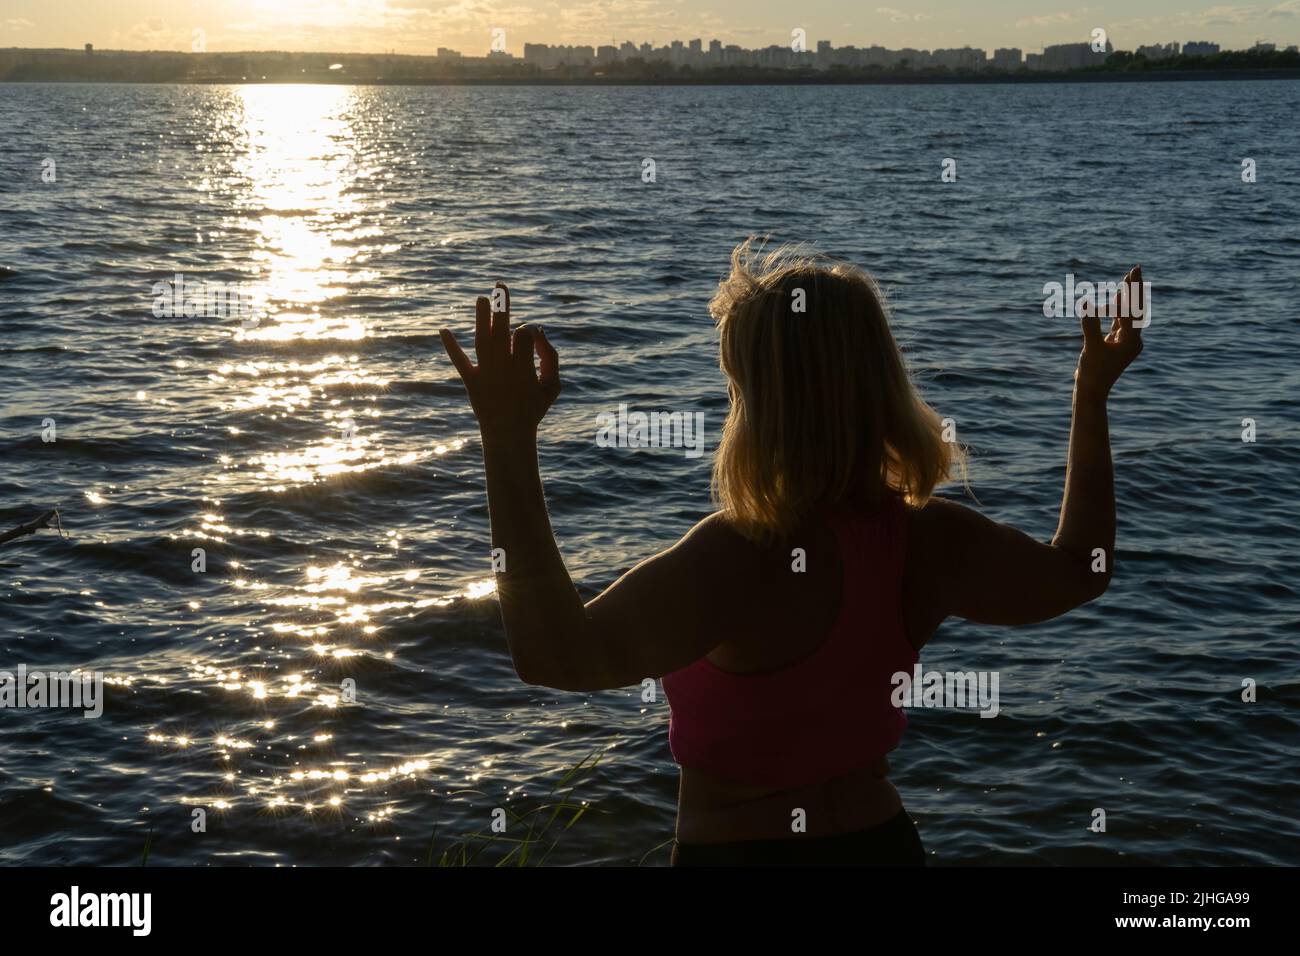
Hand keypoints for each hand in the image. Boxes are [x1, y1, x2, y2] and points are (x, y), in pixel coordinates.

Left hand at [440, 283, 560, 438]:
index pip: (524, 334)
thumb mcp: (552, 385)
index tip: (533, 337)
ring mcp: (485, 373)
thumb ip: (551, 358)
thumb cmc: (534, 408)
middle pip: (501, 329)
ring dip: (480, 317)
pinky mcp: (470, 380)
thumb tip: (537, 331)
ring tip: (481, 298)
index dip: (529, 330)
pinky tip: (442, 330)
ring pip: (482, 339)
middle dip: (502, 305)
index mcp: (524, 367)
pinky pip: (459, 361)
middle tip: (500, 284)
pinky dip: (451, 346)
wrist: (509, 435)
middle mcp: (503, 366)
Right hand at [1076, 265, 1144, 399]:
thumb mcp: (1090, 349)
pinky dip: (1119, 307)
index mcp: (1131, 341)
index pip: (1133, 311)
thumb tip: (1086, 304)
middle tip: (1137, 267)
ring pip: (1130, 312)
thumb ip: (1090, 327)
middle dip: (1135, 288)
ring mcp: (1126, 340)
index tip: (1129, 275)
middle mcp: (1133, 339)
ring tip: (1128, 276)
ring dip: (1128, 295)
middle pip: (1137, 308)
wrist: (1092, 391)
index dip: (1130, 292)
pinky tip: (1118, 295)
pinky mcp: (1117, 342)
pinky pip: (1120, 320)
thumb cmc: (1092, 373)